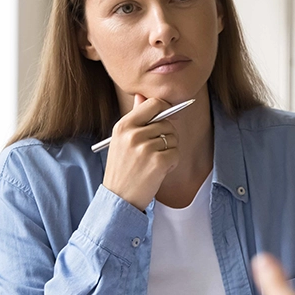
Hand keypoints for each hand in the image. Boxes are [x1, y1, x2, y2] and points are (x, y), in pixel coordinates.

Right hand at [102, 94, 179, 210]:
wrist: (119, 198)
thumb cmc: (122, 169)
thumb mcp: (121, 140)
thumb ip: (135, 117)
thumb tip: (141, 96)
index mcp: (124, 125)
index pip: (153, 104)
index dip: (165, 109)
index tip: (167, 118)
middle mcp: (133, 134)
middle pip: (167, 123)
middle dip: (167, 137)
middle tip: (155, 152)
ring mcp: (145, 148)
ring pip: (173, 139)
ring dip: (169, 151)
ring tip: (154, 162)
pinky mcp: (158, 162)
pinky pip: (176, 153)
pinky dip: (172, 163)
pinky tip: (159, 171)